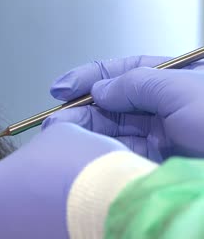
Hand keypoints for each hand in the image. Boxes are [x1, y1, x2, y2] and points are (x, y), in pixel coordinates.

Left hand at [0, 123, 121, 238]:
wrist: (122, 224)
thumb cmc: (82, 171)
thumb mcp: (60, 137)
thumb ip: (39, 146)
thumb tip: (44, 153)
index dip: (20, 183)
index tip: (45, 184)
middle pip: (0, 226)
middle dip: (26, 219)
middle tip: (61, 211)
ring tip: (77, 238)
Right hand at [44, 55, 203, 161]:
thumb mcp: (185, 92)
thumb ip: (137, 84)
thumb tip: (101, 89)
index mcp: (179, 80)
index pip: (127, 71)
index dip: (91, 77)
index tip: (61, 88)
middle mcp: (169, 108)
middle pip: (115, 104)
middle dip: (83, 110)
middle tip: (55, 121)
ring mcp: (164, 138)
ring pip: (115, 132)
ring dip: (86, 134)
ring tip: (59, 138)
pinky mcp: (158, 166)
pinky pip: (122, 156)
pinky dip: (100, 155)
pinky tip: (83, 155)